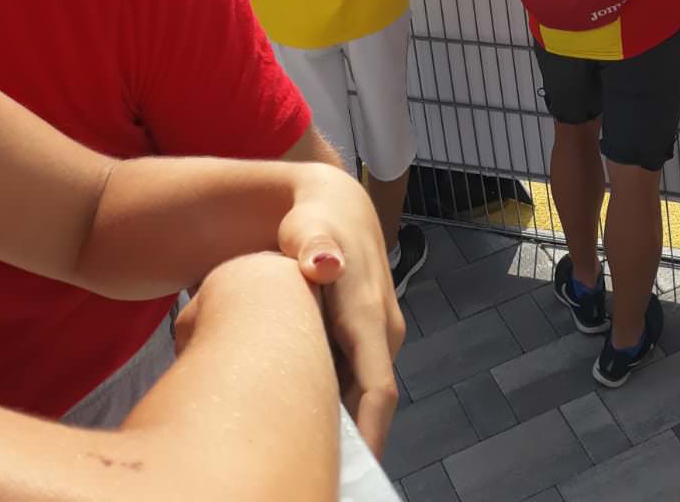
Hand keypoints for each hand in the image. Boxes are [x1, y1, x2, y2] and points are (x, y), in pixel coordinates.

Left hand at [277, 166, 404, 453]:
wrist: (331, 205)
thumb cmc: (315, 219)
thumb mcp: (310, 227)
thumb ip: (314, 245)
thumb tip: (323, 264)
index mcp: (373, 318)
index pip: (378, 392)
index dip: (368, 440)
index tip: (350, 477)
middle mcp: (382, 334)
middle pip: (367, 406)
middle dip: (347, 445)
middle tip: (310, 477)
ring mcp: (374, 339)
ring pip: (357, 397)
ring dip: (337, 427)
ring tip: (303, 461)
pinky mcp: (361, 341)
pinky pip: (350, 384)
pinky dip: (330, 406)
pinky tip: (297, 423)